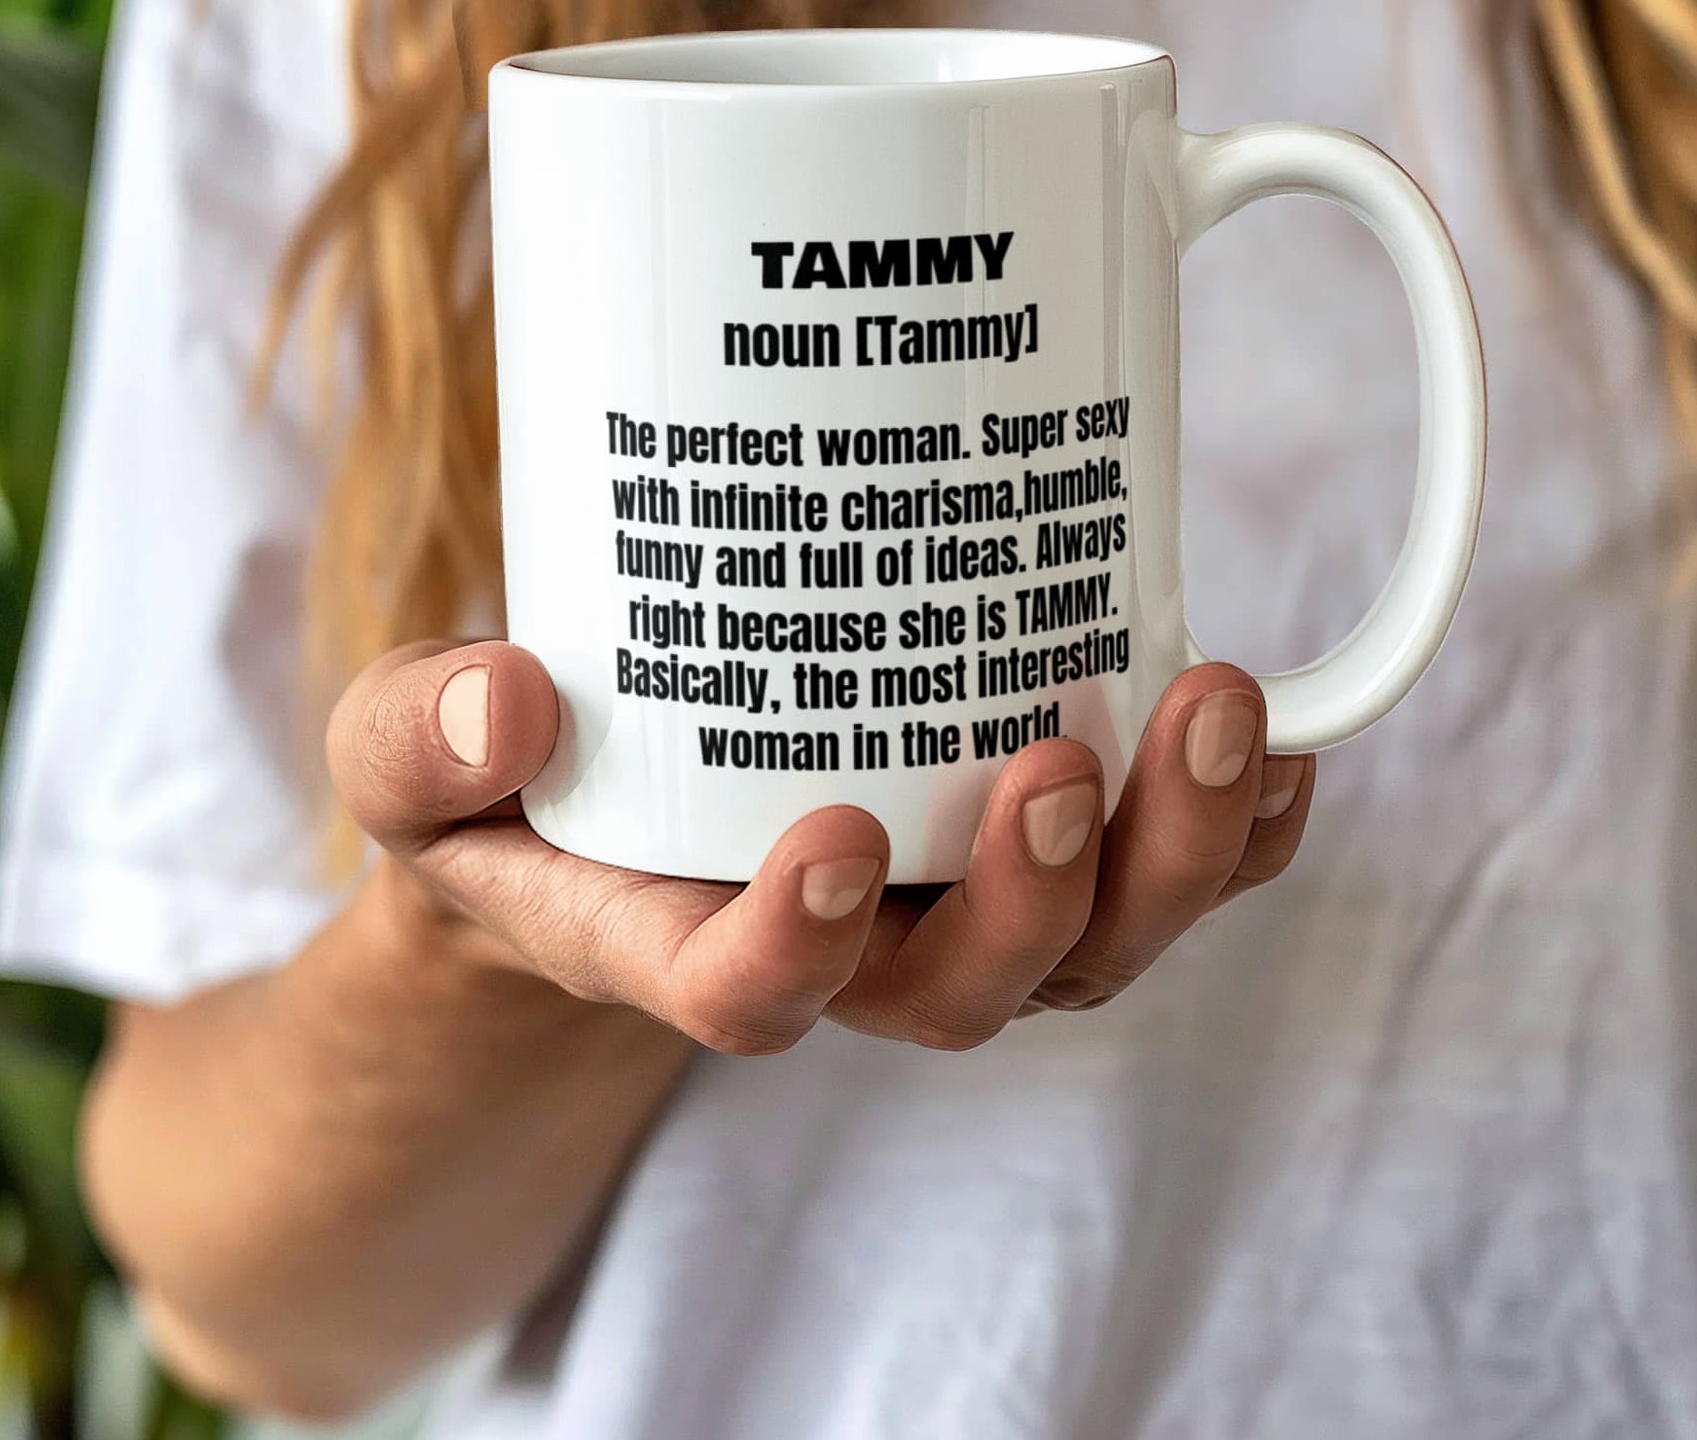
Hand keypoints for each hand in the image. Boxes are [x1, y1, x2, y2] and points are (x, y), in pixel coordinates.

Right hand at [329, 642, 1314, 1052]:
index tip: (835, 838)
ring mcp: (942, 906)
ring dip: (1170, 856)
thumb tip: (505, 694)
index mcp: (675, 941)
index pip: (745, 1001)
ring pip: (1086, 947)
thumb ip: (417, 735)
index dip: (798, 954)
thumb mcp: (413, 754)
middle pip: (966, 994)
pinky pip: (1151, 881)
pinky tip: (1282, 750)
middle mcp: (836, 950)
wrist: (598, 805)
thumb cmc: (508, 788)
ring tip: (1221, 716)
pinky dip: (1234, 836)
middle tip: (1063, 762)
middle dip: (1038, 901)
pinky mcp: (1014, 845)